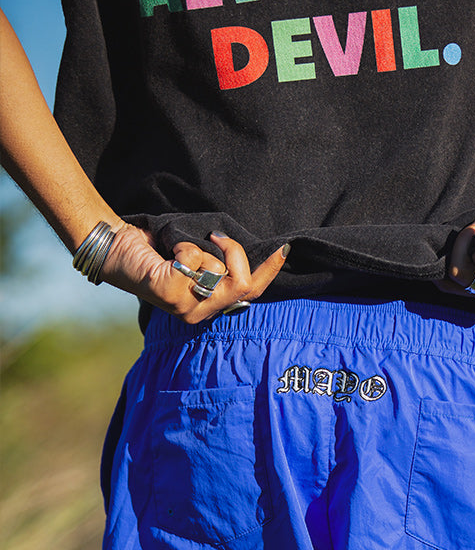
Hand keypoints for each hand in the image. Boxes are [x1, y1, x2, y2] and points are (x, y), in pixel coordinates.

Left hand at [100, 225, 289, 322]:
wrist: (116, 247)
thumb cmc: (157, 250)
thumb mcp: (197, 257)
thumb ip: (221, 263)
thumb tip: (247, 252)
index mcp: (209, 306)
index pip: (251, 293)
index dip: (270, 271)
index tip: (283, 248)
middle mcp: (200, 313)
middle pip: (243, 284)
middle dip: (235, 253)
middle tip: (215, 236)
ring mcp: (185, 307)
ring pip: (218, 270)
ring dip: (201, 249)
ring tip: (180, 250)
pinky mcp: (171, 294)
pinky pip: (195, 260)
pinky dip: (184, 246)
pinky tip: (167, 254)